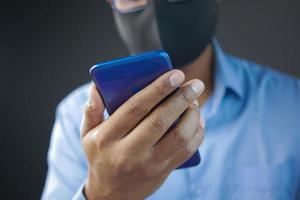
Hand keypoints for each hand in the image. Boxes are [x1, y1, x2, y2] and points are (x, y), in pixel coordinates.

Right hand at [81, 70, 204, 199]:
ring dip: (192, 115)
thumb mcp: (88, 134)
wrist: (111, 194)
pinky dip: (197, 133)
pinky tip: (198, 121)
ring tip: (195, 102)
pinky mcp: (163, 171)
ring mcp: (148, 164)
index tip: (175, 74)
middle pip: (160, 120)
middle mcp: (128, 152)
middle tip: (195, 84)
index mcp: (108, 137)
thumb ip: (91, 110)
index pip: (135, 108)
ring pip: (178, 136)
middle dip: (181, 99)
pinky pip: (186, 151)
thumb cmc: (101, 156)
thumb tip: (96, 87)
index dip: (157, 89)